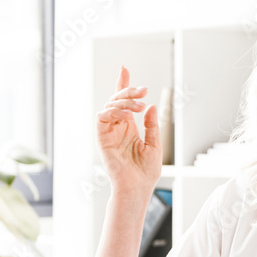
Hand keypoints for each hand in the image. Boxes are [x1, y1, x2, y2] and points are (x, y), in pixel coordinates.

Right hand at [96, 66, 161, 196]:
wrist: (138, 187)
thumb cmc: (146, 171)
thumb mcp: (154, 144)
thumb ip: (151, 125)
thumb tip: (150, 106)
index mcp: (129, 127)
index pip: (124, 102)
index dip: (123, 85)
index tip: (124, 68)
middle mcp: (118, 127)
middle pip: (116, 100)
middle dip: (128, 90)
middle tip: (143, 89)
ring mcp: (109, 132)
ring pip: (109, 106)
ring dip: (123, 100)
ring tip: (139, 104)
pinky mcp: (102, 138)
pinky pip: (102, 118)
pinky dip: (113, 111)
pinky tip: (127, 114)